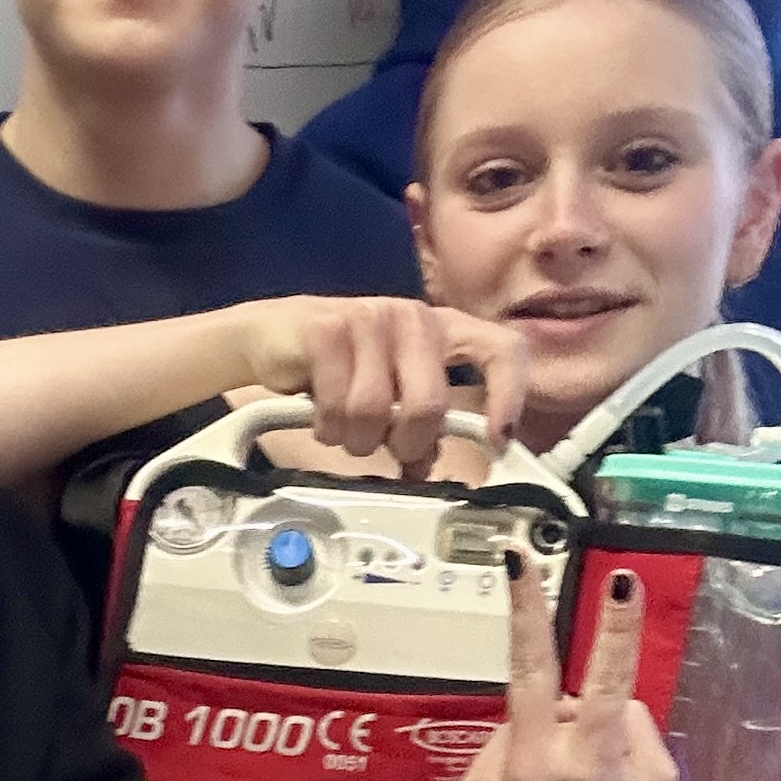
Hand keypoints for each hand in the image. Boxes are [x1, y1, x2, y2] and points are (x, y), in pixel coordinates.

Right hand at [219, 295, 531, 473]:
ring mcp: (371, 317)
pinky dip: (327, 425)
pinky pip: (337, 404)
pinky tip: (320, 414)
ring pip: (376, 411)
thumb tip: (428, 464)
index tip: (498, 440)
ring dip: (356, 437)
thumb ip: (419, 425)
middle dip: (406, 443)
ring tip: (344, 426)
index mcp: (441, 329)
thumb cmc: (337, 366)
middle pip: (429, 405)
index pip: (502, 349)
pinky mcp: (327, 328)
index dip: (509, 396)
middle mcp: (412, 316)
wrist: (271, 336)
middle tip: (387, 447)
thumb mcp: (389, 393)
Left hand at [458, 552, 678, 780]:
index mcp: (593, 762)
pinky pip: (501, 747)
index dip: (618, 629)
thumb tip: (602, 695)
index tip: (621, 581)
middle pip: (529, 670)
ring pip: (524, 717)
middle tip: (515, 556)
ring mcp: (496, 779)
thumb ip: (633, 727)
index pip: (611, 681)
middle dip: (524, 607)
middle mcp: (538, 765)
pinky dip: (520, 756)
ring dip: (544, 728)